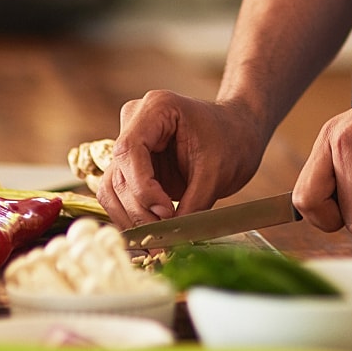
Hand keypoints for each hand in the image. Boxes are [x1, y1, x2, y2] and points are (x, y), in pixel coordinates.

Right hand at [95, 89, 266, 228]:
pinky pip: (120, 196)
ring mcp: (132, 144)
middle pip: (118, 174)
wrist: (240, 132)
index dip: (142, 187)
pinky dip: (133, 218)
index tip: (166, 213)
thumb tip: (171, 240)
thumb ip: (192, 205)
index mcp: (156, 108)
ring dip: (131, 220)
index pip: (129, 150)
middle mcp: (135, 122)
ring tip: (158, 242)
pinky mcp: (133, 166)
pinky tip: (152, 236)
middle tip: (163, 239)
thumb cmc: (233, 140)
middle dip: (139, 211)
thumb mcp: (217, 173)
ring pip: (112, 189)